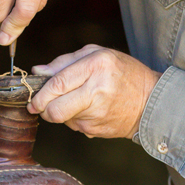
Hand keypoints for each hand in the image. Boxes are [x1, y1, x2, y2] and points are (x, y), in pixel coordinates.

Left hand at [28, 45, 161, 138]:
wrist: (151, 101)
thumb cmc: (123, 73)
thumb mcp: (98, 55)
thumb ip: (65, 61)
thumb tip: (37, 72)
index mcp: (96, 65)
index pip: (58, 83)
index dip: (40, 94)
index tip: (33, 99)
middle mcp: (97, 90)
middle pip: (55, 109)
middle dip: (44, 110)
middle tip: (42, 106)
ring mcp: (98, 113)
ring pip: (63, 119)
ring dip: (62, 112)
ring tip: (78, 101)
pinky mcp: (97, 130)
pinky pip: (74, 126)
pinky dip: (75, 119)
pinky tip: (90, 110)